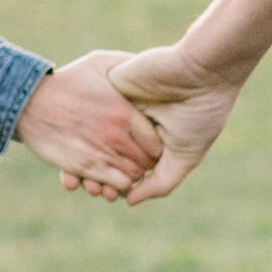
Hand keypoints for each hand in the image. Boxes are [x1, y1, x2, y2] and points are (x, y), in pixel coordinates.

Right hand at [15, 55, 161, 199]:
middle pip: (147, 162)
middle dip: (144, 163)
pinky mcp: (84, 167)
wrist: (30, 102)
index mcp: (123, 112)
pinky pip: (115, 185)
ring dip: (130, 175)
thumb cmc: (67, 80)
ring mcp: (100, 153)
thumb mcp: (98, 62)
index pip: (156, 142)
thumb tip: (148, 66)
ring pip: (132, 177)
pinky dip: (116, 185)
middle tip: (136, 158)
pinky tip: (109, 176)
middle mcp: (115, 136)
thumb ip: (127, 63)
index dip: (155, 146)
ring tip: (122, 167)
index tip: (146, 144)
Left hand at [81, 45, 242, 203]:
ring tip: (77, 178)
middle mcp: (134, 124)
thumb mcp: (184, 156)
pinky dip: (78, 131)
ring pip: (92, 135)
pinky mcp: (108, 87)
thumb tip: (129, 200)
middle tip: (91, 190)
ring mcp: (119, 105)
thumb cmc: (199, 115)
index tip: (108, 196)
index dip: (116, 182)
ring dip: (82, 155)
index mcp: (153, 140)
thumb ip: (160, 182)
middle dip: (96, 172)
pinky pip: (86, 111)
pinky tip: (70, 149)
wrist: (200, 72)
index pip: (127, 164)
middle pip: (106, 152)